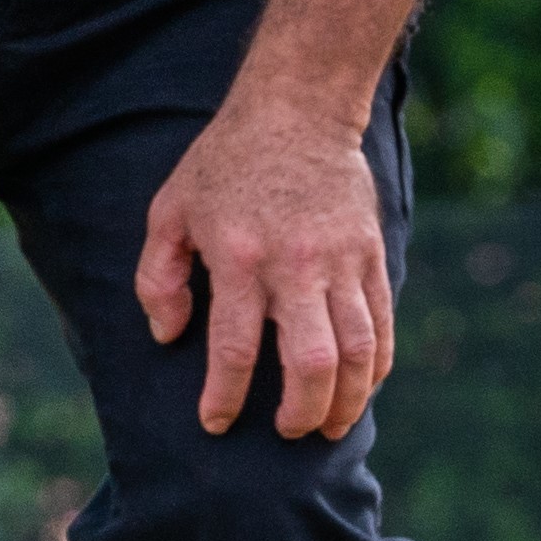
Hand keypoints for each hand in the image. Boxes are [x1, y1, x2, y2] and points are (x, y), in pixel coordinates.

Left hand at [136, 83, 397, 443]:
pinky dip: (376, 367)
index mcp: (239, 258)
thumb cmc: (223, 164)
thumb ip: (158, 277)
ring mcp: (342, 260)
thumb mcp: (168, 210)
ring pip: (359, 351)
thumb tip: (167, 336)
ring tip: (330, 428)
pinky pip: (383, 324)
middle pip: (311, 361)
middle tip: (285, 431)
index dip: (224, 396)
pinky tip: (360, 389)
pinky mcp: (371, 254)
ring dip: (347, 401)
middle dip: (300, 412)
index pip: (235, 348)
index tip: (215, 423)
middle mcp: (296, 265)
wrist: (298, 109)